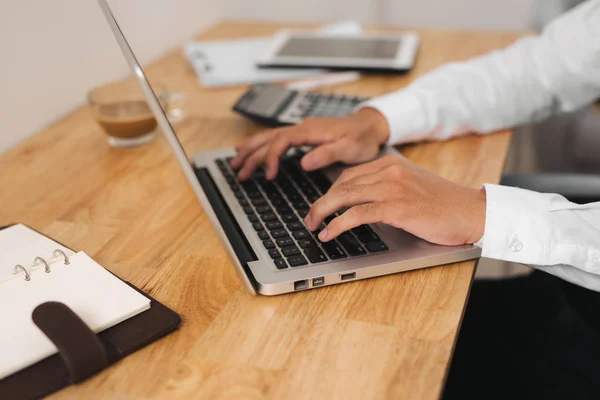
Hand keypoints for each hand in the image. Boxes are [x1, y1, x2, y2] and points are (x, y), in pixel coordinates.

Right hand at [230, 108, 389, 179]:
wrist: (370, 125)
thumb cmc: (361, 138)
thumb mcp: (348, 149)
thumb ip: (326, 155)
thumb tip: (304, 162)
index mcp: (311, 131)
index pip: (281, 142)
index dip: (271, 158)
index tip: (268, 176)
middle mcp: (302, 127)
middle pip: (269, 138)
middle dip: (251, 154)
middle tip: (237, 170)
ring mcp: (301, 130)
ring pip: (269, 136)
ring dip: (252, 148)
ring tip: (235, 161)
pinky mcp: (303, 134)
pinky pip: (277, 138)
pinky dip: (262, 144)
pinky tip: (254, 150)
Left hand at [304, 155, 485, 245]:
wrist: (471, 211)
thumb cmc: (444, 204)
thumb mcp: (412, 185)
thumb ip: (388, 186)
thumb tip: (360, 202)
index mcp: (391, 163)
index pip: (349, 174)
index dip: (330, 191)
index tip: (321, 205)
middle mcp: (389, 171)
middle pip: (341, 184)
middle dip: (320, 203)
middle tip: (309, 218)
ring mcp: (393, 187)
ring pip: (344, 196)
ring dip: (322, 213)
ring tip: (313, 226)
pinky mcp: (397, 207)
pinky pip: (357, 214)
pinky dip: (338, 224)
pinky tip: (329, 233)